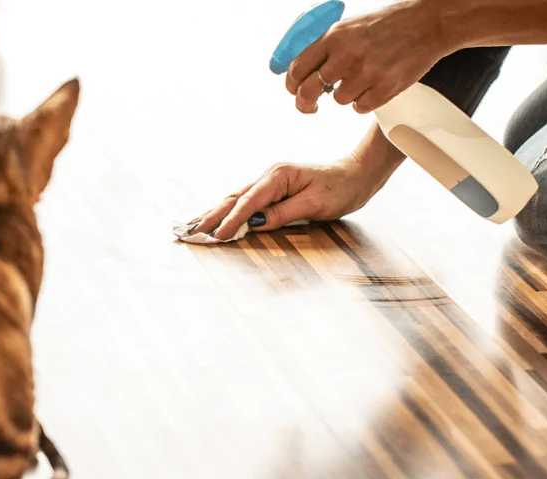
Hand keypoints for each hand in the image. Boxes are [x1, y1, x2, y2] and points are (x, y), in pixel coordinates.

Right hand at [190, 154, 394, 239]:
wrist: (356, 174)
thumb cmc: (340, 188)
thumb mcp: (315, 203)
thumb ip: (284, 213)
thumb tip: (256, 223)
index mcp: (278, 176)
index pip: (249, 202)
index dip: (231, 220)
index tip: (216, 236)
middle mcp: (269, 176)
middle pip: (234, 198)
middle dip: (211, 215)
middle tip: (190, 232)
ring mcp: (269, 182)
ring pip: (236, 199)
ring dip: (214, 213)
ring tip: (194, 226)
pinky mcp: (273, 190)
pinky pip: (245, 201)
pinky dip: (228, 211)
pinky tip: (216, 218)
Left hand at [286, 1, 448, 114]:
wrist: (427, 24)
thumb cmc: (388, 25)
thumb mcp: (350, 27)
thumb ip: (326, 47)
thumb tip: (303, 70)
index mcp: (334, 36)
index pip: (297, 68)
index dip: (292, 85)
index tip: (295, 91)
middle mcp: (346, 54)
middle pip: (309, 90)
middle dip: (305, 103)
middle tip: (311, 107)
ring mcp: (366, 73)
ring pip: (339, 100)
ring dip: (347, 94)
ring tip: (364, 78)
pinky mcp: (385, 88)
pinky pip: (361, 107)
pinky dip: (365, 101)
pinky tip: (376, 85)